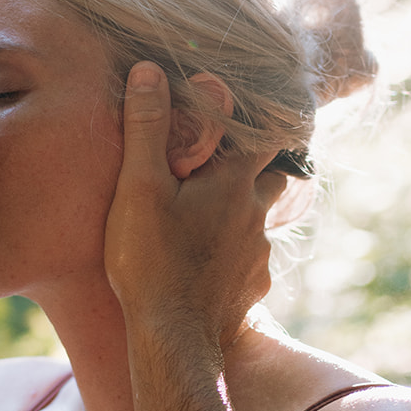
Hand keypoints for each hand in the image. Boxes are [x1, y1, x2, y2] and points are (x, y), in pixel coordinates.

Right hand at [105, 63, 285, 345]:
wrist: (172, 339)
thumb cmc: (151, 260)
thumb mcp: (139, 188)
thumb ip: (147, 127)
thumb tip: (149, 70)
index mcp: (235, 183)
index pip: (267, 136)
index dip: (256, 123)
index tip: (237, 118)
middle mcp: (256, 216)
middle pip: (271, 179)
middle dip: (250, 171)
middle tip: (216, 170)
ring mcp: (258, 256)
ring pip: (258, 223)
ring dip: (238, 217)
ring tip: (202, 223)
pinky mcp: (251, 289)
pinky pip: (250, 263)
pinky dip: (232, 258)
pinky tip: (203, 266)